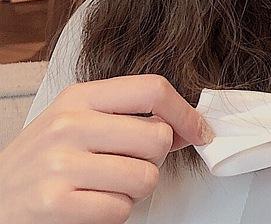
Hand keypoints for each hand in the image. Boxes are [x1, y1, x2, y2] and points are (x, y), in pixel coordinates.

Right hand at [0, 74, 213, 223]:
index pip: (152, 89)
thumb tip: (189, 127)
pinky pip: (120, 210)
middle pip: (157, 137)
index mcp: (79, 97)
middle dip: (154, 159)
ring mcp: (60, 164)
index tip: (199, 130)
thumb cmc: (41, 163)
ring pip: (145, 177)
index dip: (185, 112)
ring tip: (106, 187)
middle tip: (130, 166)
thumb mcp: (78, 123)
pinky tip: (90, 206)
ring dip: (134, 191)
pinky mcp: (55, 204)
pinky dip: (114, 214)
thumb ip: (128, 119)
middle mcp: (70, 125)